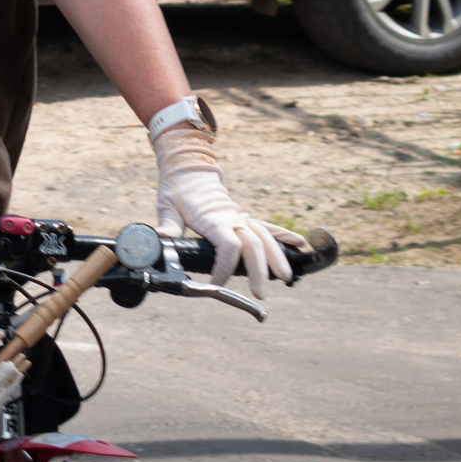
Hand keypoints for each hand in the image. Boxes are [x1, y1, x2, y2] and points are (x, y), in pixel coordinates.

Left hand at [152, 124, 305, 298]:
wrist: (189, 168)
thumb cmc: (177, 189)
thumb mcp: (167, 205)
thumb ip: (168, 225)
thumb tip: (161, 240)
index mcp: (213, 219)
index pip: (228, 245)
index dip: (225, 266)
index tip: (216, 282)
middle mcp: (232, 218)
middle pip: (253, 246)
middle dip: (259, 271)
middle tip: (260, 293)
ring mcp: (241, 217)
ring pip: (265, 238)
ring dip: (277, 257)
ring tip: (287, 277)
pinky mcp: (244, 216)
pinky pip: (267, 227)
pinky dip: (283, 235)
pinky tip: (299, 244)